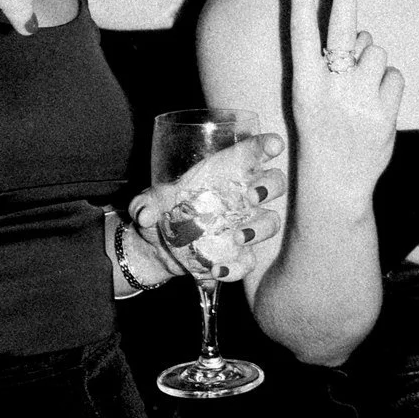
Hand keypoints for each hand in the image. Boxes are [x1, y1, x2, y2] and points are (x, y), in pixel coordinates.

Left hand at [129, 133, 286, 283]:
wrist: (156, 248)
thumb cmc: (161, 210)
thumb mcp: (148, 202)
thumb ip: (144, 203)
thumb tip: (146, 214)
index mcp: (225, 171)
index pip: (253, 152)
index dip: (267, 146)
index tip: (274, 146)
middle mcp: (241, 196)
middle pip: (274, 184)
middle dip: (269, 188)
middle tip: (252, 197)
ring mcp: (244, 225)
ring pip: (270, 222)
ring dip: (259, 229)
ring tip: (238, 237)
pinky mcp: (238, 254)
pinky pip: (249, 261)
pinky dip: (237, 268)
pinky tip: (218, 271)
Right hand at [288, 0, 402, 205]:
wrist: (336, 183)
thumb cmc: (323, 133)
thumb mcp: (312, 101)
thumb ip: (331, 65)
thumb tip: (359, 33)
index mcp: (305, 86)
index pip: (301, 36)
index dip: (299, 3)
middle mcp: (330, 89)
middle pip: (341, 30)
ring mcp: (359, 100)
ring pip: (375, 51)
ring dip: (372, 62)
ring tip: (361, 90)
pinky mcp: (385, 111)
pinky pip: (394, 75)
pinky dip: (388, 85)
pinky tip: (377, 106)